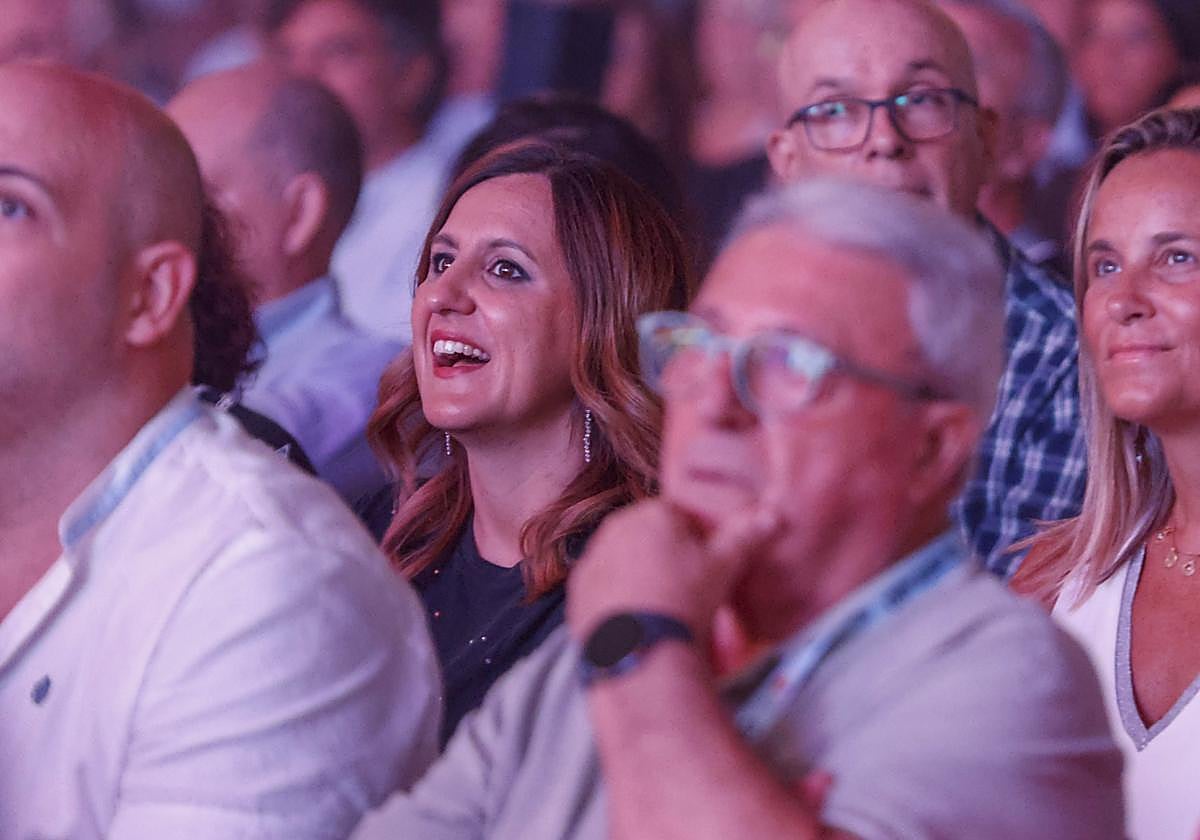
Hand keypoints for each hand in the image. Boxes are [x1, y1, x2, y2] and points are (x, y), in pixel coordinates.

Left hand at [567, 498, 781, 645]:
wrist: (639, 652)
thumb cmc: (685, 600)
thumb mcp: (724, 567)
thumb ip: (747, 535)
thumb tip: (773, 514)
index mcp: (652, 512)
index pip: (680, 516)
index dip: (699, 541)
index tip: (709, 567)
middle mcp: (614, 527)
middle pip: (650, 536)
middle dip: (668, 556)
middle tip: (689, 591)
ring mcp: (591, 559)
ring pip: (624, 561)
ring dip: (641, 576)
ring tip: (663, 609)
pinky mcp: (577, 591)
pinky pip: (604, 587)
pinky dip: (618, 598)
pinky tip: (637, 620)